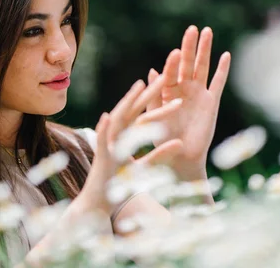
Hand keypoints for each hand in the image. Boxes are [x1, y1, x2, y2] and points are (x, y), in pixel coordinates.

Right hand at [78, 76, 183, 213]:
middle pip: (134, 109)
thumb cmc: (122, 186)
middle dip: (149, 93)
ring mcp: (107, 144)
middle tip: (165, 76)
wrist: (100, 204)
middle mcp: (116, 135)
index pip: (144, 113)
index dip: (157, 99)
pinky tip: (107, 116)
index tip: (171, 85)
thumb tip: (180, 143)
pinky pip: (100, 141)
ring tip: (140, 86)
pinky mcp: (99, 158)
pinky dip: (103, 129)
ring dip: (128, 102)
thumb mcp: (147, 168)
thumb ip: (161, 154)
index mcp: (127, 136)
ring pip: (119, 119)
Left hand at [147, 26, 230, 180]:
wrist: (180, 157)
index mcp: (168, 91)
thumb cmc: (162, 139)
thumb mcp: (154, 115)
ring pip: (203, 67)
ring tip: (207, 32)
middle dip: (190, 46)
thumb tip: (152, 70)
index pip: (171, 72)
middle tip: (192, 28)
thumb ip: (154, 93)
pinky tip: (226, 55)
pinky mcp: (212, 102)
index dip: (172, 62)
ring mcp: (199, 93)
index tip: (174, 52)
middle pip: (188, 62)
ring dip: (205, 50)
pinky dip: (222, 69)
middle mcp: (184, 88)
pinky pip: (218, 82)